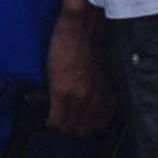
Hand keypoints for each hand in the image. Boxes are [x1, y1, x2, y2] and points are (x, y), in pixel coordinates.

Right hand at [46, 7, 111, 135]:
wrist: (82, 29)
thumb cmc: (93, 44)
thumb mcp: (105, 72)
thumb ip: (102, 90)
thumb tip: (93, 101)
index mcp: (109, 95)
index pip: (100, 124)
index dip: (88, 123)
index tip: (79, 120)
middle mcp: (96, 100)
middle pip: (83, 128)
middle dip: (74, 126)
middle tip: (65, 119)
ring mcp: (78, 97)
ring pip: (68, 126)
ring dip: (61, 124)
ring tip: (55, 118)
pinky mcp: (61, 91)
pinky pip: (55, 118)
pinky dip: (51, 119)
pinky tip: (48, 116)